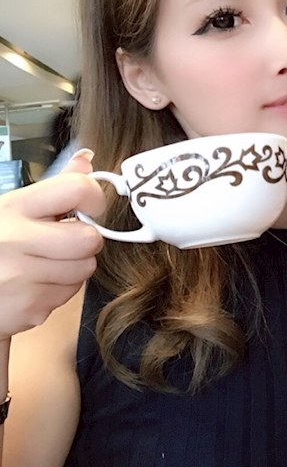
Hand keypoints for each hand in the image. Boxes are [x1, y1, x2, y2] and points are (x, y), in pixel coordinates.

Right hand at [0, 150, 105, 338]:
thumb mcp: (11, 208)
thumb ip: (53, 188)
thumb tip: (87, 159)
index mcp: (13, 208)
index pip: (76, 189)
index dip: (94, 197)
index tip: (89, 206)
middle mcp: (15, 240)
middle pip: (90, 239)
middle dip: (84, 241)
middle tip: (65, 242)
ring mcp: (20, 277)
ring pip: (85, 269)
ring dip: (73, 268)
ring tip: (44, 264)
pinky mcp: (27, 308)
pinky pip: (68, 295)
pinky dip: (58, 291)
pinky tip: (34, 284)